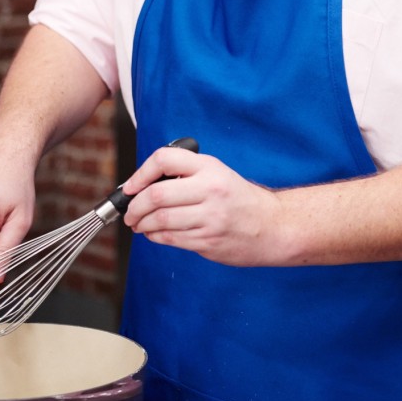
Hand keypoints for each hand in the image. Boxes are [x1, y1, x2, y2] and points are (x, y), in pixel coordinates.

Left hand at [122, 144, 280, 265]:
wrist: (272, 225)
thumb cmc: (238, 198)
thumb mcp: (216, 173)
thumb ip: (184, 174)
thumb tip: (143, 184)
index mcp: (208, 167)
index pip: (164, 159)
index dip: (140, 173)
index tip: (130, 186)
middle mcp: (209, 189)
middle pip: (156, 195)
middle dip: (134, 206)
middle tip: (129, 211)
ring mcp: (209, 217)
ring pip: (160, 220)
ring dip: (141, 223)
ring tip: (138, 224)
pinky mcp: (208, 240)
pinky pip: (170, 238)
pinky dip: (154, 236)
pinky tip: (152, 233)